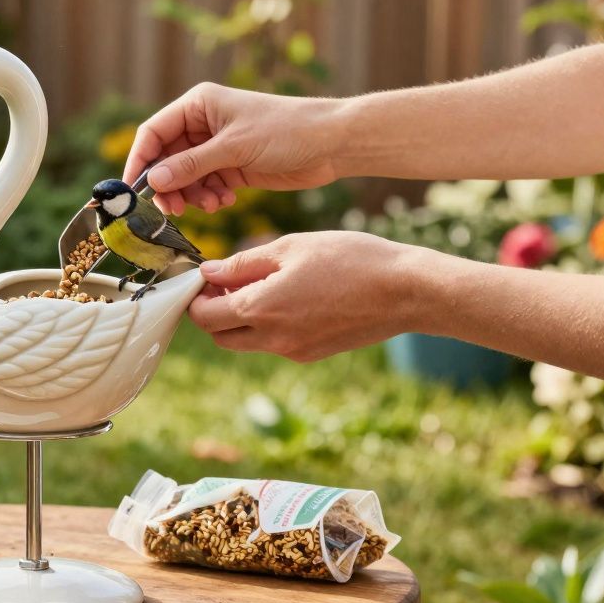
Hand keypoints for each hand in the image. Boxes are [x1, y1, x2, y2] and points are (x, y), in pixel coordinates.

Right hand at [125, 83, 341, 214]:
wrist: (330, 144)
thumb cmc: (285, 131)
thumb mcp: (234, 148)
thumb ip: (191, 165)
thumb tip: (153, 181)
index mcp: (198, 105)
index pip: (153, 133)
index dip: (140, 161)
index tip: (134, 190)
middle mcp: (202, 125)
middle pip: (166, 159)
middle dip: (169, 186)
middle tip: (175, 209)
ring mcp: (216, 147)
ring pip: (184, 178)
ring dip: (191, 195)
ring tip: (211, 204)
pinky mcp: (230, 167)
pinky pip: (204, 186)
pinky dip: (208, 198)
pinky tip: (225, 201)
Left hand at [187, 232, 429, 361]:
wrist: (406, 291)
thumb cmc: (350, 259)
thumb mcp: (291, 248)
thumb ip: (243, 263)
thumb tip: (209, 272)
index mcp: (259, 310)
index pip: (204, 316)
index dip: (196, 297)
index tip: (204, 275)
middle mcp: (271, 339)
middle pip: (220, 336)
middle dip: (212, 313)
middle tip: (225, 282)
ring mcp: (293, 351)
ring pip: (246, 343)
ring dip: (239, 320)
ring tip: (259, 285)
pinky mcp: (312, 354)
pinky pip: (274, 344)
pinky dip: (267, 326)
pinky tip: (288, 297)